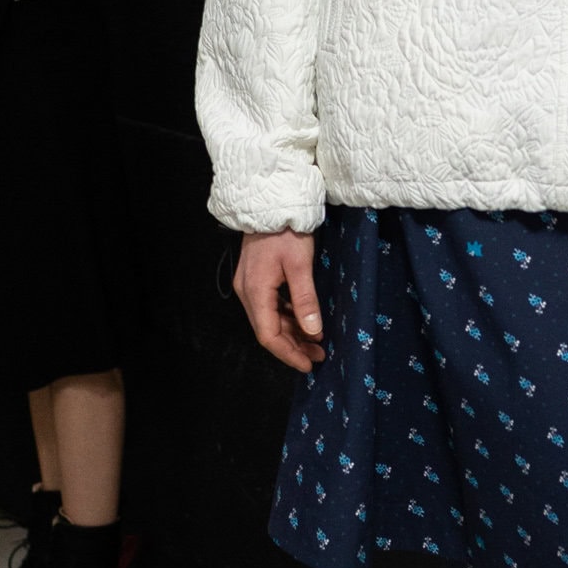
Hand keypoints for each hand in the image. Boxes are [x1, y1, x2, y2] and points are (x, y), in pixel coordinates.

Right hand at [234, 228, 325, 371]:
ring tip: (317, 342)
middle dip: (293, 346)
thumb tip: (313, 331)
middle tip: (319, 354)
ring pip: (270, 319)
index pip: (268, 335)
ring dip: (292, 332)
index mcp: (255, 291)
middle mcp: (248, 292)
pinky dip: (288, 317)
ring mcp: (250, 285)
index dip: (288, 353)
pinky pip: (271, 306)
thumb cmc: (286, 231)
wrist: (270, 204)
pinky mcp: (257, 278)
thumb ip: (305, 300)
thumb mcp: (300, 264)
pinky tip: (305, 321)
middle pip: (268, 330)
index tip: (308, 364)